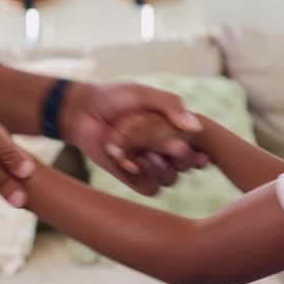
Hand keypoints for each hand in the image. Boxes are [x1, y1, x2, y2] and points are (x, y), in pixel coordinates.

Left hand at [61, 82, 209, 195]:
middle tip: (175, 147)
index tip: (201, 152)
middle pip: (186, 165)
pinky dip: (143, 177)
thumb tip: (196, 127)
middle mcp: (163, 149)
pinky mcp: (132, 177)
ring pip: (171, 179)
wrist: (82, 112)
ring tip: (147, 154)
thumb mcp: (143, 95)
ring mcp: (149, 164)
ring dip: (162, 168)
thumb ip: (169, 105)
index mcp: (172, 129)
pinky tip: (130, 162)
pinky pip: (150, 188)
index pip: (197, 146)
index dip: (202, 152)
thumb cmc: (113, 98)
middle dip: (182, 158)